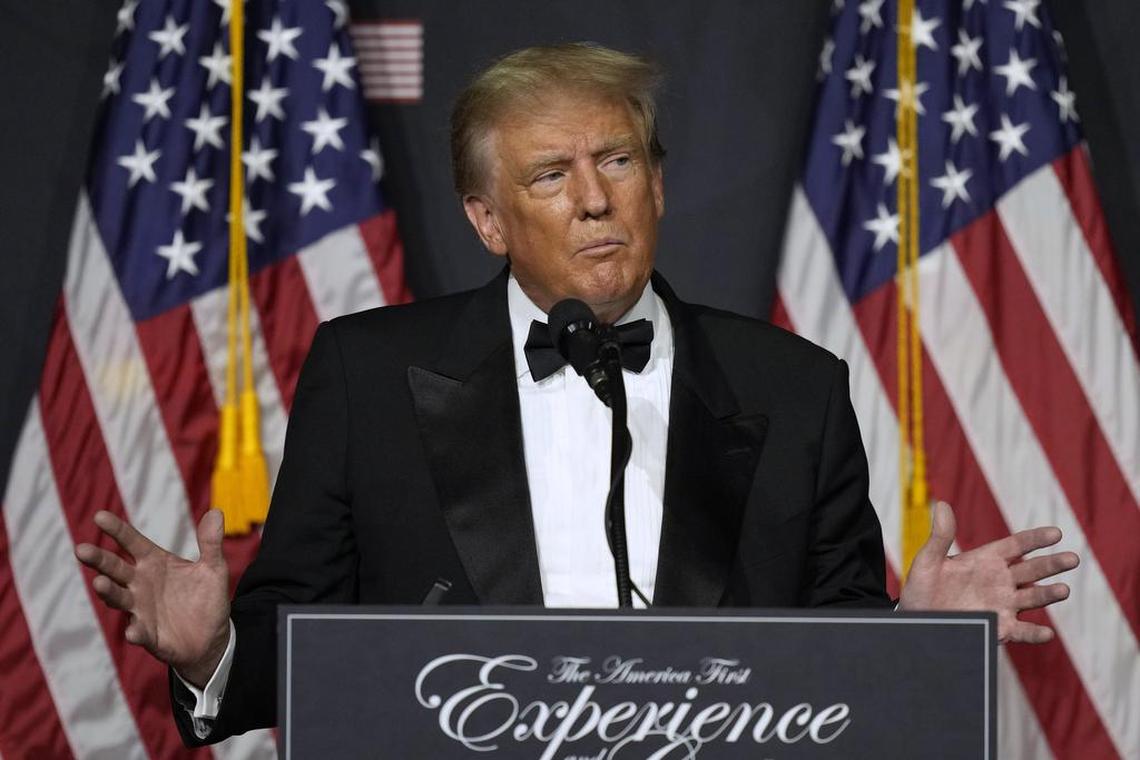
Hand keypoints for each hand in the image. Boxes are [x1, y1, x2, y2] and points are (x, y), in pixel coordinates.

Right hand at [75, 509, 231, 686]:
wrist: (211, 638)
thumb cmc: (206, 598)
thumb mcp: (213, 568)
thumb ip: (210, 543)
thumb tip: (216, 512)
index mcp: (155, 562)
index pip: (132, 542)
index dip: (117, 530)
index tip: (100, 516)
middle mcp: (141, 583)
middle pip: (115, 568)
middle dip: (98, 559)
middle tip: (81, 549)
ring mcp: (140, 609)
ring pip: (118, 598)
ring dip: (108, 592)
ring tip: (100, 584)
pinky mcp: (147, 634)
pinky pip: (138, 632)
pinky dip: (135, 632)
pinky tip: (133, 631)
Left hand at [898, 502, 1078, 642]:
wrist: (916, 619)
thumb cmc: (922, 588)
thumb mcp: (928, 561)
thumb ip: (940, 536)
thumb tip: (942, 505)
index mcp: (987, 560)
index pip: (1017, 545)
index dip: (1036, 539)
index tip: (1056, 533)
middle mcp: (1000, 581)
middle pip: (1032, 569)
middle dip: (1052, 564)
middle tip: (1072, 559)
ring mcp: (1002, 604)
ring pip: (1032, 598)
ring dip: (1048, 594)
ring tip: (1063, 590)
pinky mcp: (1000, 628)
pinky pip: (1022, 631)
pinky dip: (1034, 633)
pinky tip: (1047, 633)